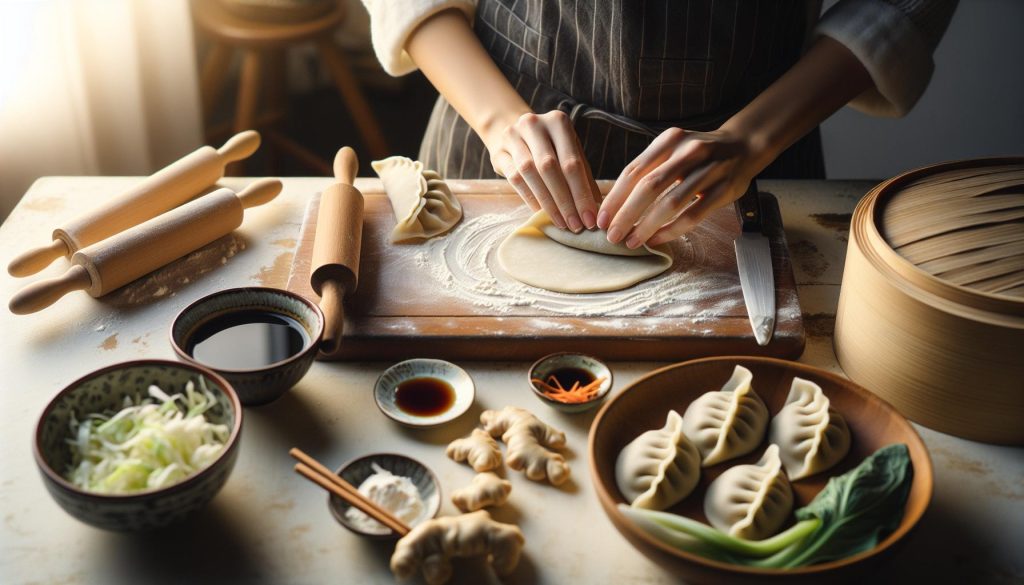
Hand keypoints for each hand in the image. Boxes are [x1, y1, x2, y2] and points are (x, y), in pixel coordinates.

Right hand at [486, 111, 599, 231]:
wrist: (514, 131)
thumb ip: (583, 175)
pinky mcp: (498, 152)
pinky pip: (514, 178)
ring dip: (547, 202)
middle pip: (550, 168)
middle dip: (565, 201)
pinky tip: (541, 212)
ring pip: (530, 173)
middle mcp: (534, 124)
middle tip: (575, 225)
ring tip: (561, 222)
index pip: (572, 162)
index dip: (582, 193)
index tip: (590, 219)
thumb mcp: (569, 151)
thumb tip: (597, 208)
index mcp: (558, 121)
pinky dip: (530, 198)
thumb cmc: (550, 145)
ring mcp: (513, 136)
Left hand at [597, 127, 758, 247]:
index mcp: (669, 141)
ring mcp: (709, 170)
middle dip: (627, 214)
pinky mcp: (724, 189)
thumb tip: (613, 202)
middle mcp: (689, 151)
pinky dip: (671, 230)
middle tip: (612, 235)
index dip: (615, 197)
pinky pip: (693, 215)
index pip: (635, 171)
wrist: (743, 145)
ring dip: (647, 226)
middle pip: (650, 187)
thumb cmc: (696, 154)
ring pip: (671, 203)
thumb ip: (648, 170)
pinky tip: (656, 239)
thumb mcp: (672, 150)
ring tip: (632, 241)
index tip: (602, 219)